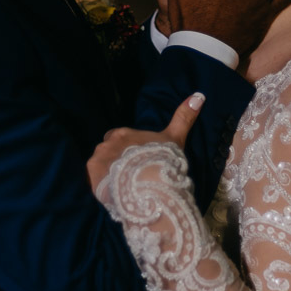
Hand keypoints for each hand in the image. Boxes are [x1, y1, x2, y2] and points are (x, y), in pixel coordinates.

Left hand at [87, 93, 203, 192]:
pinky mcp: (91, 176)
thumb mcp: (175, 137)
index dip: (125, 149)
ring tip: (121, 187)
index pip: (117, 138)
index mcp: (123, 133)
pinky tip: (113, 194)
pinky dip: (100, 186)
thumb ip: (183, 117)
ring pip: (99, 166)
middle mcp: (107, 143)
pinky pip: (93, 180)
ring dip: (107, 174)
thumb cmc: (162, 158)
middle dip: (114, 161)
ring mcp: (97, 159)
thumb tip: (199, 96)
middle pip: (106, 152)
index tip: (134, 160)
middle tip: (128, 176)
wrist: (149, 184)